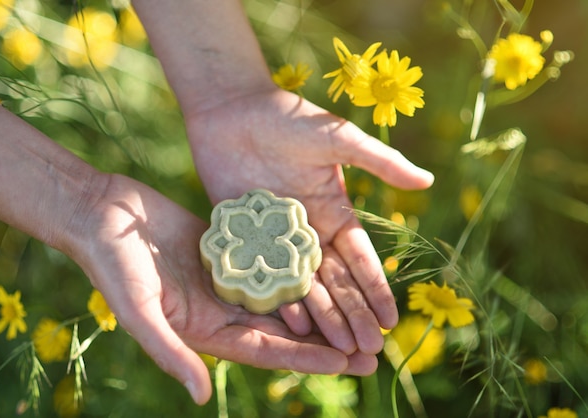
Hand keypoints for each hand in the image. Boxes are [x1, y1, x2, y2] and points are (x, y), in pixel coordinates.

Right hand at [66, 173, 371, 403]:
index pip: (267, 349)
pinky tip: (327, 263)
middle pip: (284, 328)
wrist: (101, 214)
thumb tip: (201, 396)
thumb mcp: (140, 311)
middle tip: (370, 348)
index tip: (348, 362)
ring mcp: (227, 277)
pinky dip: (297, 264)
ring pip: (283, 295)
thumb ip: (169, 352)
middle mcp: (222, 307)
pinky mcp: (228, 247)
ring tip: (358, 311)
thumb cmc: (112, 265)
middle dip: (325, 339)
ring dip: (320, 304)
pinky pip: (269, 259)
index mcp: (205, 329)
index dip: (307, 357)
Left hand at [185, 88, 433, 362]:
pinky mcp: (244, 238)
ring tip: (338, 351)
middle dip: (354, 315)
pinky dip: (278, 299)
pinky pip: (263, 275)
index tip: (391, 321)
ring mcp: (275, 239)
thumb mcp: (338, 139)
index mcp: (333, 212)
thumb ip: (380, 162)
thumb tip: (428, 180)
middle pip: (335, 282)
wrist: (231, 108)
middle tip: (370, 352)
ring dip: (322, 318)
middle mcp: (307, 231)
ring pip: (304, 286)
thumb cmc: (287, 117)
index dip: (376, 290)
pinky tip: (290, 327)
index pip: (359, 260)